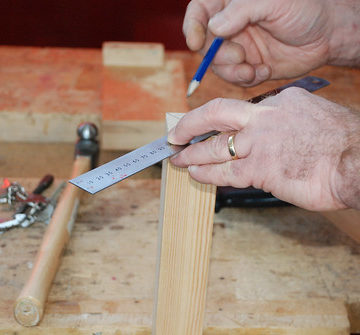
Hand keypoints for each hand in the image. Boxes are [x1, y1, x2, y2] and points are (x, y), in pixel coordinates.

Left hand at [168, 88, 359, 210]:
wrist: (359, 162)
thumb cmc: (342, 145)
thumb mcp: (312, 118)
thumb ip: (285, 124)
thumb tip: (267, 138)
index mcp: (280, 102)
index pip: (240, 109)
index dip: (220, 120)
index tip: (209, 126)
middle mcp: (265, 118)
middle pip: (216, 114)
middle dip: (190, 124)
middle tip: (175, 135)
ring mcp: (260, 143)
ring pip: (215, 146)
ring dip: (193, 154)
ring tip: (179, 160)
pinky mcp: (260, 169)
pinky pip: (225, 171)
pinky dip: (207, 173)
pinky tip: (195, 174)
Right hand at [184, 0, 359, 85]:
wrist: (326, 37)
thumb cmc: (304, 10)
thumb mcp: (273, 2)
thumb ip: (241, 11)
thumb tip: (214, 28)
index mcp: (231, 4)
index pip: (199, 13)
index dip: (192, 27)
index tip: (195, 43)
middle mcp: (230, 27)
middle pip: (204, 45)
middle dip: (218, 56)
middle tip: (240, 56)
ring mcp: (238, 49)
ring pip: (217, 67)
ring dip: (232, 72)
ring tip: (252, 69)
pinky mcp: (248, 67)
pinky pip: (235, 79)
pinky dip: (246, 79)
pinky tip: (264, 71)